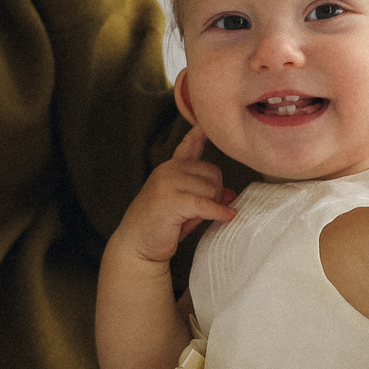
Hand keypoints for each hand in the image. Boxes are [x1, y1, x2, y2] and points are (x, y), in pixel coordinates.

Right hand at [109, 126, 236, 265]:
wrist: (136, 246)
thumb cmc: (161, 226)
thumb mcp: (187, 207)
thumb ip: (205, 196)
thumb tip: (233, 194)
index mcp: (170, 168)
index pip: (188, 145)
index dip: (199, 133)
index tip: (206, 123)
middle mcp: (168, 170)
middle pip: (212, 172)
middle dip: (216, 191)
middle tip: (205, 209)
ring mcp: (167, 183)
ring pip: (211, 188)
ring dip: (213, 204)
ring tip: (198, 217)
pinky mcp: (170, 200)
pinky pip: (204, 203)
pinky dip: (218, 211)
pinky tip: (228, 216)